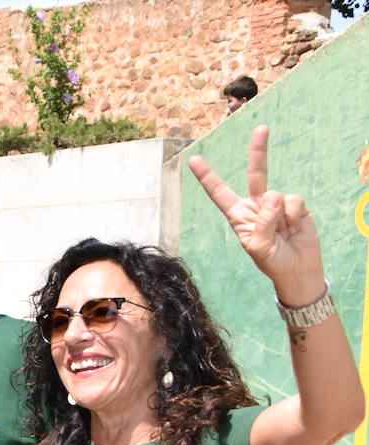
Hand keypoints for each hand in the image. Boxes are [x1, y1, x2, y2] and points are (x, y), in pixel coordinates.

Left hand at [189, 126, 324, 304]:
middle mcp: (256, 205)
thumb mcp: (258, 247)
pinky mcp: (295, 205)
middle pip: (256, 174)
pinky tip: (294, 228)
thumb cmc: (272, 261)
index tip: (193, 159)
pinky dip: (293, 217)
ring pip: (276, 195)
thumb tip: (274, 196)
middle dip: (258, 150)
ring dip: (280, 217)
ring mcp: (276, 203)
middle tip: (262, 128)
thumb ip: (262, 223)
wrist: (298, 268)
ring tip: (282, 234)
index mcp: (238, 215)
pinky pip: (293, 202)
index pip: (219, 193)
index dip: (207, 177)